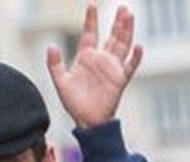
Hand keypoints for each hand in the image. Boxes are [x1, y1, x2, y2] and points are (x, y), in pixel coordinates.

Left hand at [47, 2, 142, 128]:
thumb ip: (55, 64)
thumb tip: (51, 46)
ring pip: (122, 45)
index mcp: (86, 57)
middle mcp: (101, 60)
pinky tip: (138, 46)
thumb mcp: (60, 82)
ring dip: (127, 31)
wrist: (87, 121)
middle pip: (112, 36)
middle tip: (123, 6)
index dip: (92, 19)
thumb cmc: (74, 103)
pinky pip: (130, 66)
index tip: (92, 4)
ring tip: (130, 16)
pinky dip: (135, 57)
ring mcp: (112, 69)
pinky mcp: (120, 80)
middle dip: (117, 21)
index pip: (91, 33)